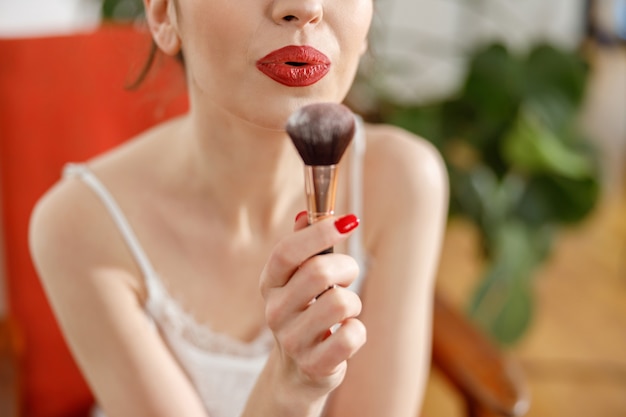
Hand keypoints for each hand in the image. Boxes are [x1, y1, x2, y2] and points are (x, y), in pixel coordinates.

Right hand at [259, 213, 366, 395]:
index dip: (319, 233)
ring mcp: (292, 340)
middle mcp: (275, 311)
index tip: (349, 221)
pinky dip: (358, 331)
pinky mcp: (314, 365)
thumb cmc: (304, 312)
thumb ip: (302, 245)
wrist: (298, 370)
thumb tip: (306, 215)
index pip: (287, 252)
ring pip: (341, 303)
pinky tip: (345, 334)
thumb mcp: (297, 279)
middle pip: (319, 272)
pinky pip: (352, 336)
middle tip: (348, 275)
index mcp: (270, 283)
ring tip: (344, 310)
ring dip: (353, 302)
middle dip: (346, 267)